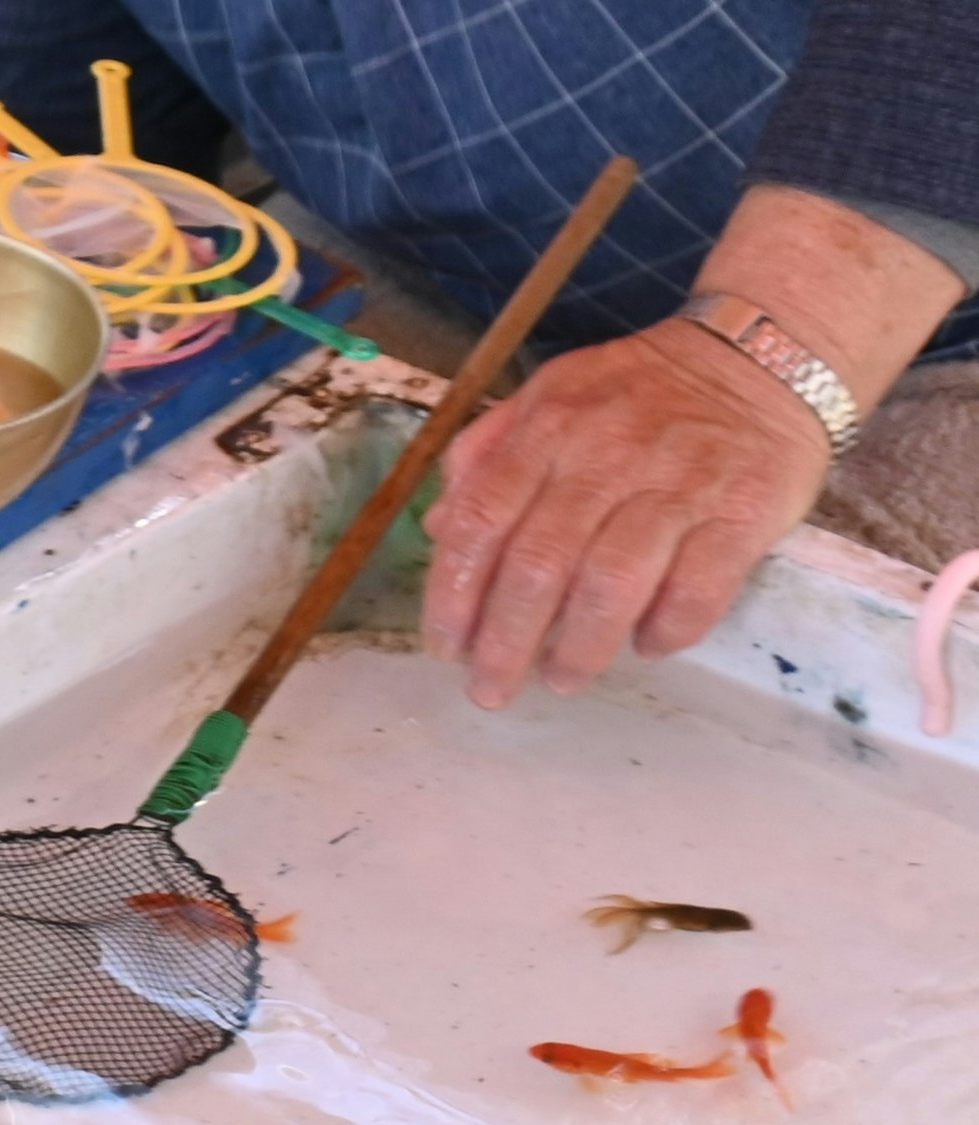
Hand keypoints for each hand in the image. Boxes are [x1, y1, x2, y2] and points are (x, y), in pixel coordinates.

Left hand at [420, 319, 831, 709]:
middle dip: (505, 643)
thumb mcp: (552, 397)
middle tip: (492, 689)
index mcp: (549, 428)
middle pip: (539, 565)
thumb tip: (438, 529)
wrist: (768, 353)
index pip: (480, 521)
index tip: (445, 648)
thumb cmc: (644, 392)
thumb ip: (487, 456)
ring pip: (612, 583)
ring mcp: (680, 483)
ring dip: (579, 648)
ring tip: (562, 679)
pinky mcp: (746, 510)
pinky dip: (667, 630)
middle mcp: (608, 454)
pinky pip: (698, 588)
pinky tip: (648, 644)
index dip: (452, 596)